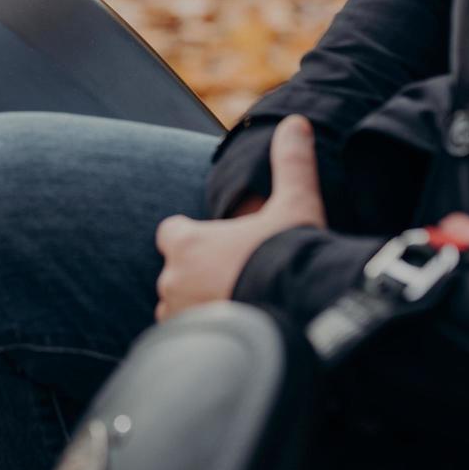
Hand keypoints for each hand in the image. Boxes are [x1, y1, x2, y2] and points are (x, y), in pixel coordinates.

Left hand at [155, 115, 326, 320]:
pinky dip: (206, 339)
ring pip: (180, 309)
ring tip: (241, 310)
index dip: (192, 237)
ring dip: (201, 307)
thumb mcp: (295, 204)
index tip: (219, 244)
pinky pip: (189, 340)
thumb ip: (291, 163)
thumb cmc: (289, 258)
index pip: (171, 234)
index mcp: (186, 243)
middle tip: (239, 280)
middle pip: (177, 273)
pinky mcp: (188, 347)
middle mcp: (171, 280)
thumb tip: (296, 122)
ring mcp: (176, 318)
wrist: (297, 317)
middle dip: (200, 275)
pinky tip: (238, 336)